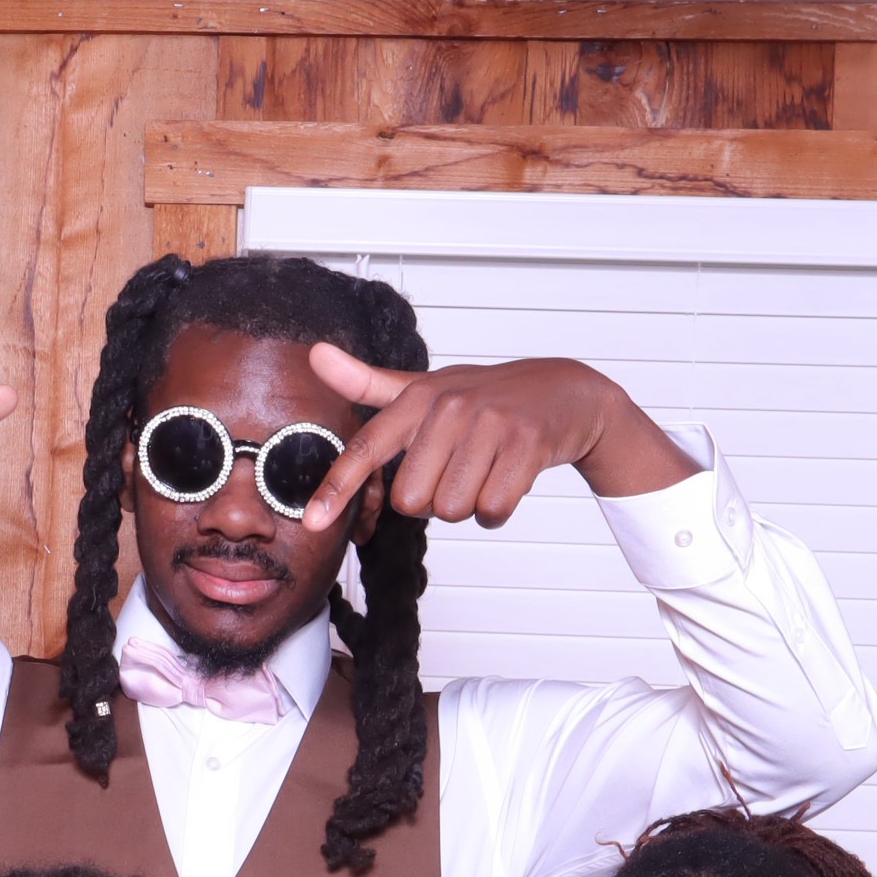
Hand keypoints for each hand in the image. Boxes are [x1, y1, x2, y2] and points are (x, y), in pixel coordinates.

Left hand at [301, 347, 695, 530]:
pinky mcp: (526, 446)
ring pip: (451, 510)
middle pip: (411, 501)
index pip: (366, 450)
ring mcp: (489, 424)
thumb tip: (314, 354)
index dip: (336, 489)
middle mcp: (449, 408)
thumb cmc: (485, 397)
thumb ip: (367, 383)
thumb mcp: (424, 387)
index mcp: (417, 399)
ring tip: (484, 470)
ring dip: (467, 504)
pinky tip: (507, 479)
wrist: (564, 393)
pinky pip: (491, 511)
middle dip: (432, 499)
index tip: (312, 522)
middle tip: (456, 469)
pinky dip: (498, 510)